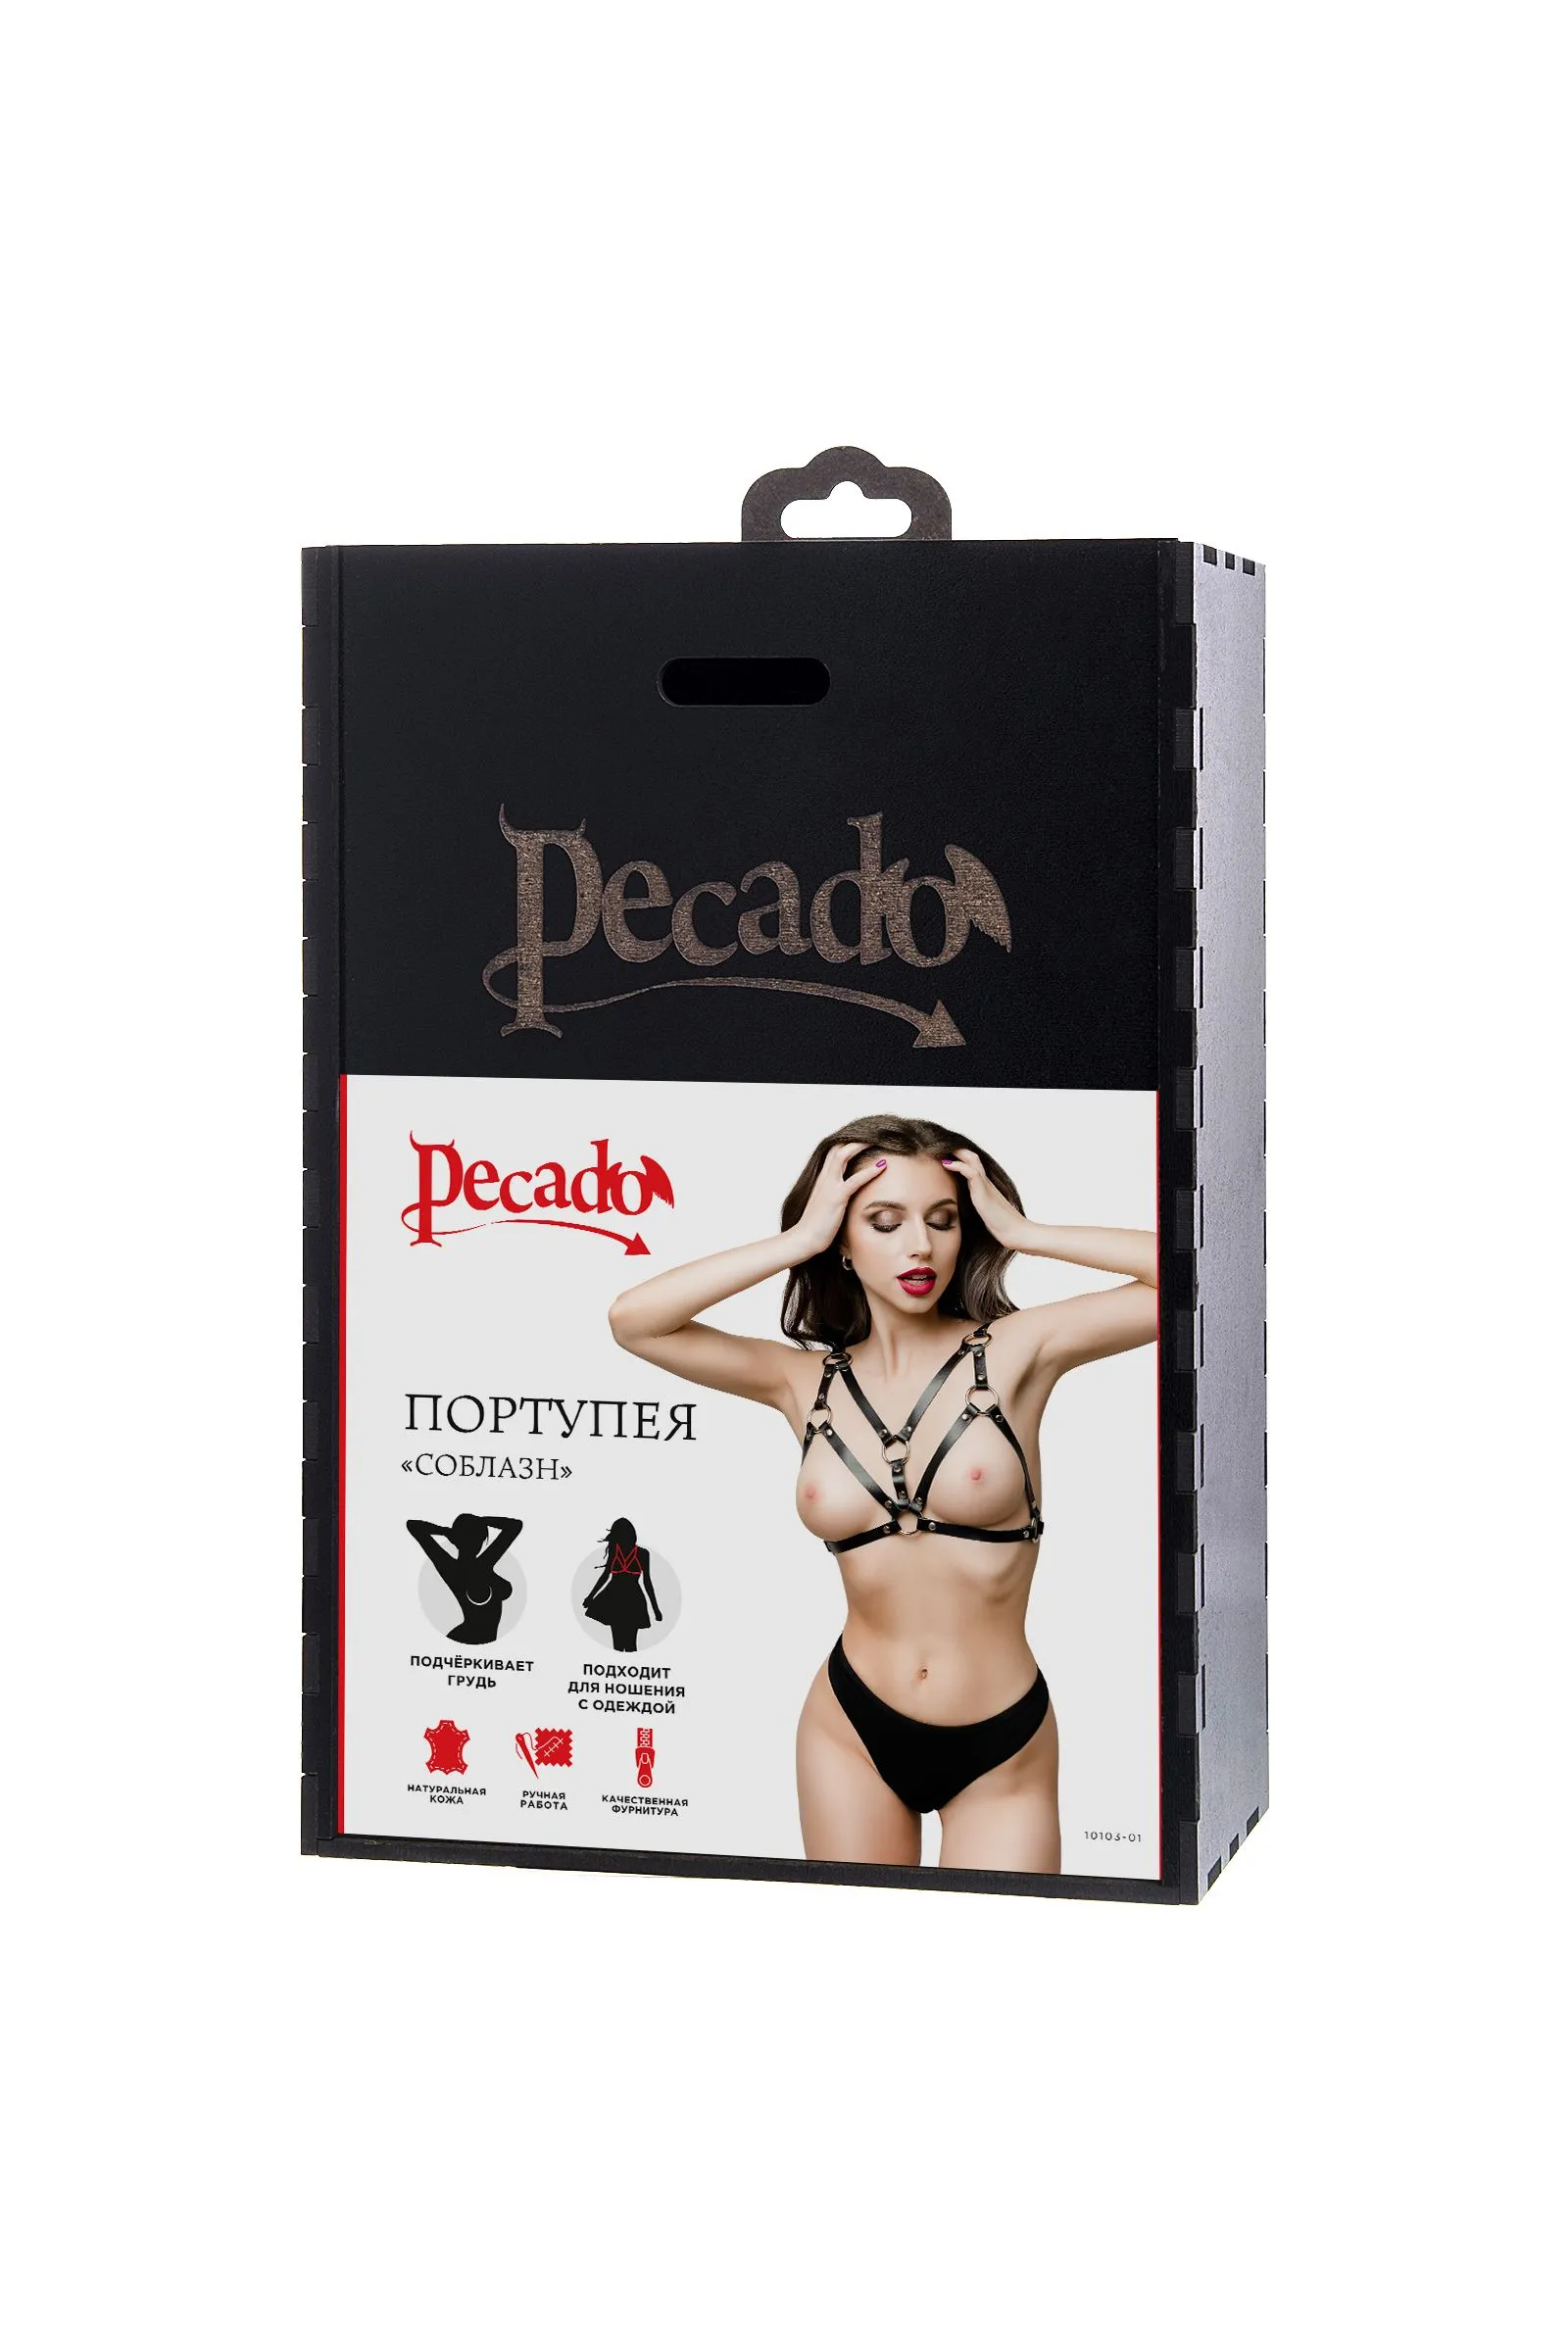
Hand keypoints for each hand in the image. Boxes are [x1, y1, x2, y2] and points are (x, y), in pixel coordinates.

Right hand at [789, 1142, 887, 1258]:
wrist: (804, 1239)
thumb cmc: (816, 1227)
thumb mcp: (826, 1207)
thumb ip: (835, 1198)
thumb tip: (847, 1199)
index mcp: (823, 1180)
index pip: (834, 1152)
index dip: (849, 1143)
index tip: (866, 1140)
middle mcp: (824, 1178)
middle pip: (838, 1147)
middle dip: (855, 1138)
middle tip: (875, 1133)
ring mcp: (829, 1186)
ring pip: (843, 1155)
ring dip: (861, 1145)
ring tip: (878, 1140)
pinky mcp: (836, 1198)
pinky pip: (854, 1180)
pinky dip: (869, 1171)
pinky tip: (883, 1165)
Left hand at [942, 1148, 1030, 1250]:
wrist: (1016, 1233)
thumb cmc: (1002, 1226)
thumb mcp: (983, 1214)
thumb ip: (975, 1209)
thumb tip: (961, 1213)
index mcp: (985, 1187)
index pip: (972, 1165)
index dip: (959, 1158)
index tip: (943, 1155)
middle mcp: (986, 1183)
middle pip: (972, 1157)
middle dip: (956, 1151)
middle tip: (940, 1147)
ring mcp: (986, 1186)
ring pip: (972, 1160)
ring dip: (956, 1153)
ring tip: (940, 1149)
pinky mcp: (984, 1193)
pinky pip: (972, 1173)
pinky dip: (958, 1166)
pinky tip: (946, 1164)